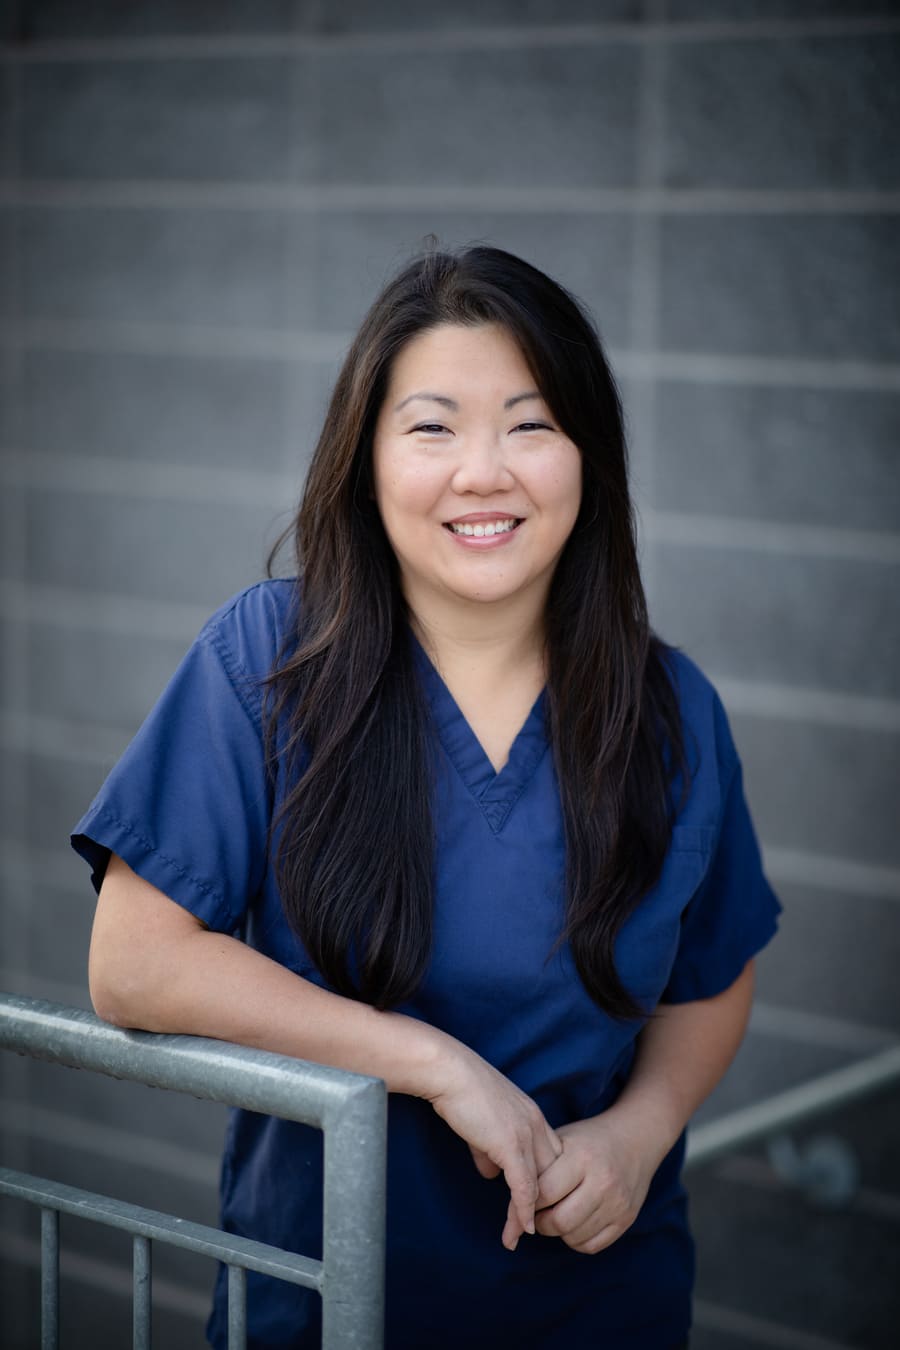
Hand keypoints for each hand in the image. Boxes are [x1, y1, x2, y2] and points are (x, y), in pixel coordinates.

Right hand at [425, 1044, 561, 1249]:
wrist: (448, 1072)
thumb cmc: (459, 1091)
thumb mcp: (482, 1123)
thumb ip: (489, 1149)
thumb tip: (490, 1173)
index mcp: (533, 1117)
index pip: (549, 1159)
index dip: (542, 1184)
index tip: (532, 1207)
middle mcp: (537, 1125)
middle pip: (549, 1175)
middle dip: (540, 1204)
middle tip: (527, 1228)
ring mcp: (526, 1134)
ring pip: (537, 1185)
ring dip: (527, 1215)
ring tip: (517, 1237)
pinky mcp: (511, 1144)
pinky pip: (523, 1186)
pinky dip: (523, 1210)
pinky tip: (521, 1229)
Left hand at [506, 1111, 656, 1254]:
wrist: (636, 1139)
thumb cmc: (589, 1140)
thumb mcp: (563, 1140)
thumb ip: (539, 1165)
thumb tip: (509, 1195)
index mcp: (582, 1157)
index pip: (543, 1191)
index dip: (526, 1199)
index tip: (521, 1197)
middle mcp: (602, 1181)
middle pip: (558, 1221)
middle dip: (539, 1222)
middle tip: (534, 1213)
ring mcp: (617, 1203)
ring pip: (573, 1236)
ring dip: (557, 1232)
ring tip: (553, 1215)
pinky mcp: (627, 1219)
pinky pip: (591, 1246)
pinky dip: (576, 1239)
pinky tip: (572, 1223)